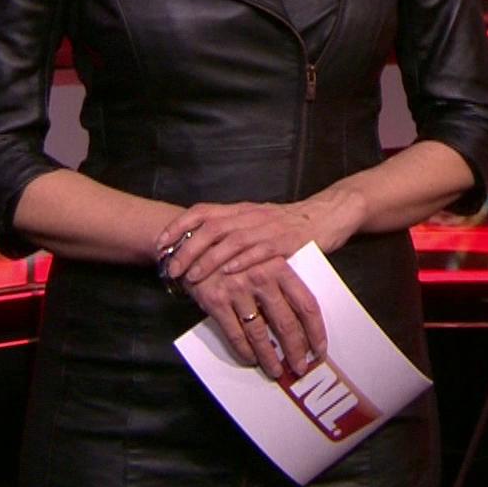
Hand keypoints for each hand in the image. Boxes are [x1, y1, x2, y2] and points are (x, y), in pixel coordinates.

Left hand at [157, 200, 333, 285]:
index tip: (160, 244)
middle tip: (172, 268)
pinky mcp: (288, 241)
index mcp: (241, 209)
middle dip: (188, 248)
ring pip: (232, 240)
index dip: (178, 225)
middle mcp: (251, 215)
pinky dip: (244, 261)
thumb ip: (232, 231)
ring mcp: (269, 228)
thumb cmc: (288, 224)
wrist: (327, 215)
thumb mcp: (257, 221)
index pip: (202, 211)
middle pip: (212, 228)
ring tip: (193, 277)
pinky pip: (262, 251)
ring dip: (210, 259)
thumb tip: (198, 250)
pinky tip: (230, 273)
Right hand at [186, 255, 326, 379]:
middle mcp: (261, 277)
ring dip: (269, 357)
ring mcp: (237, 290)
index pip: (306, 304)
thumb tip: (303, 319)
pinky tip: (251, 359)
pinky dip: (244, 351)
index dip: (316, 331)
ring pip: (259, 333)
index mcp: (280, 266)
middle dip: (295, 350)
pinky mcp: (216, 301)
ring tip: (276, 370)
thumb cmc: (238, 255)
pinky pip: (234, 333)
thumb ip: (284, 283)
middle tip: (300, 368)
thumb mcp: (265, 259)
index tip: (320, 350)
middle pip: (285, 322)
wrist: (197, 244)